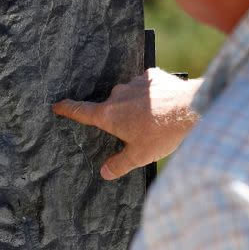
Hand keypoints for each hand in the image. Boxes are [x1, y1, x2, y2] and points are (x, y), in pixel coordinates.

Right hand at [52, 68, 202, 179]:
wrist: (191, 109)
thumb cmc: (162, 134)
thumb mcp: (140, 156)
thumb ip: (119, 164)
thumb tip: (104, 173)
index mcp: (109, 115)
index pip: (81, 111)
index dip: (67, 109)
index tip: (57, 105)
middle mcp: (117, 95)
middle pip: (110, 106)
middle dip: (119, 116)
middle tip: (135, 129)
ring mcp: (134, 83)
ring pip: (129, 95)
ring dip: (136, 105)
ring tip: (154, 118)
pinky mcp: (152, 76)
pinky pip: (146, 85)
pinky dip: (151, 94)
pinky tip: (163, 104)